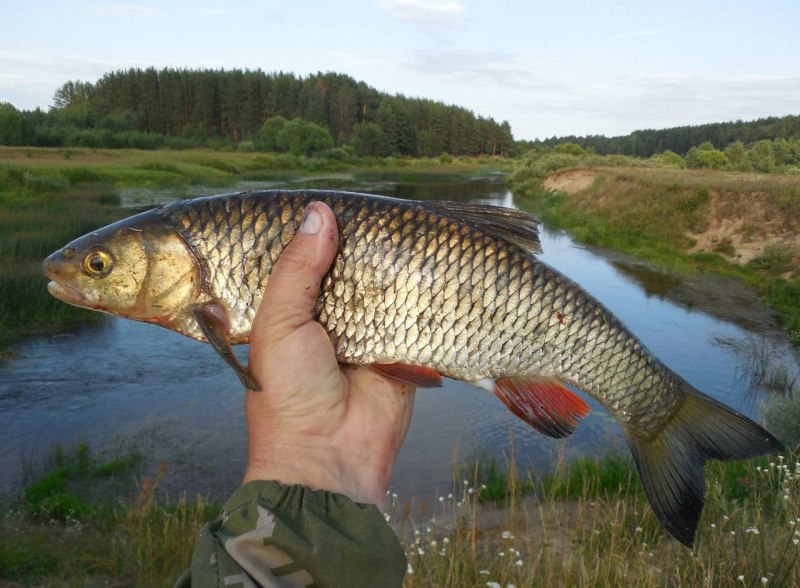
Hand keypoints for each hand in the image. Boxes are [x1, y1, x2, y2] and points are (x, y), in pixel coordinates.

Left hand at [243, 202, 415, 507]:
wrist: (329, 457)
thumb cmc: (288, 393)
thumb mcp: (278, 324)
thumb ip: (297, 269)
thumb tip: (321, 213)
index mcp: (291, 307)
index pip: (307, 257)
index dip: (321, 230)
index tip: (342, 197)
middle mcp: (330, 314)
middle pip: (351, 267)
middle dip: (367, 244)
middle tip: (386, 209)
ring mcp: (367, 330)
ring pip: (385, 286)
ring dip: (397, 265)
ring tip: (414, 227)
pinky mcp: (401, 347)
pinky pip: (414, 314)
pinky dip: (423, 295)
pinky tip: (434, 263)